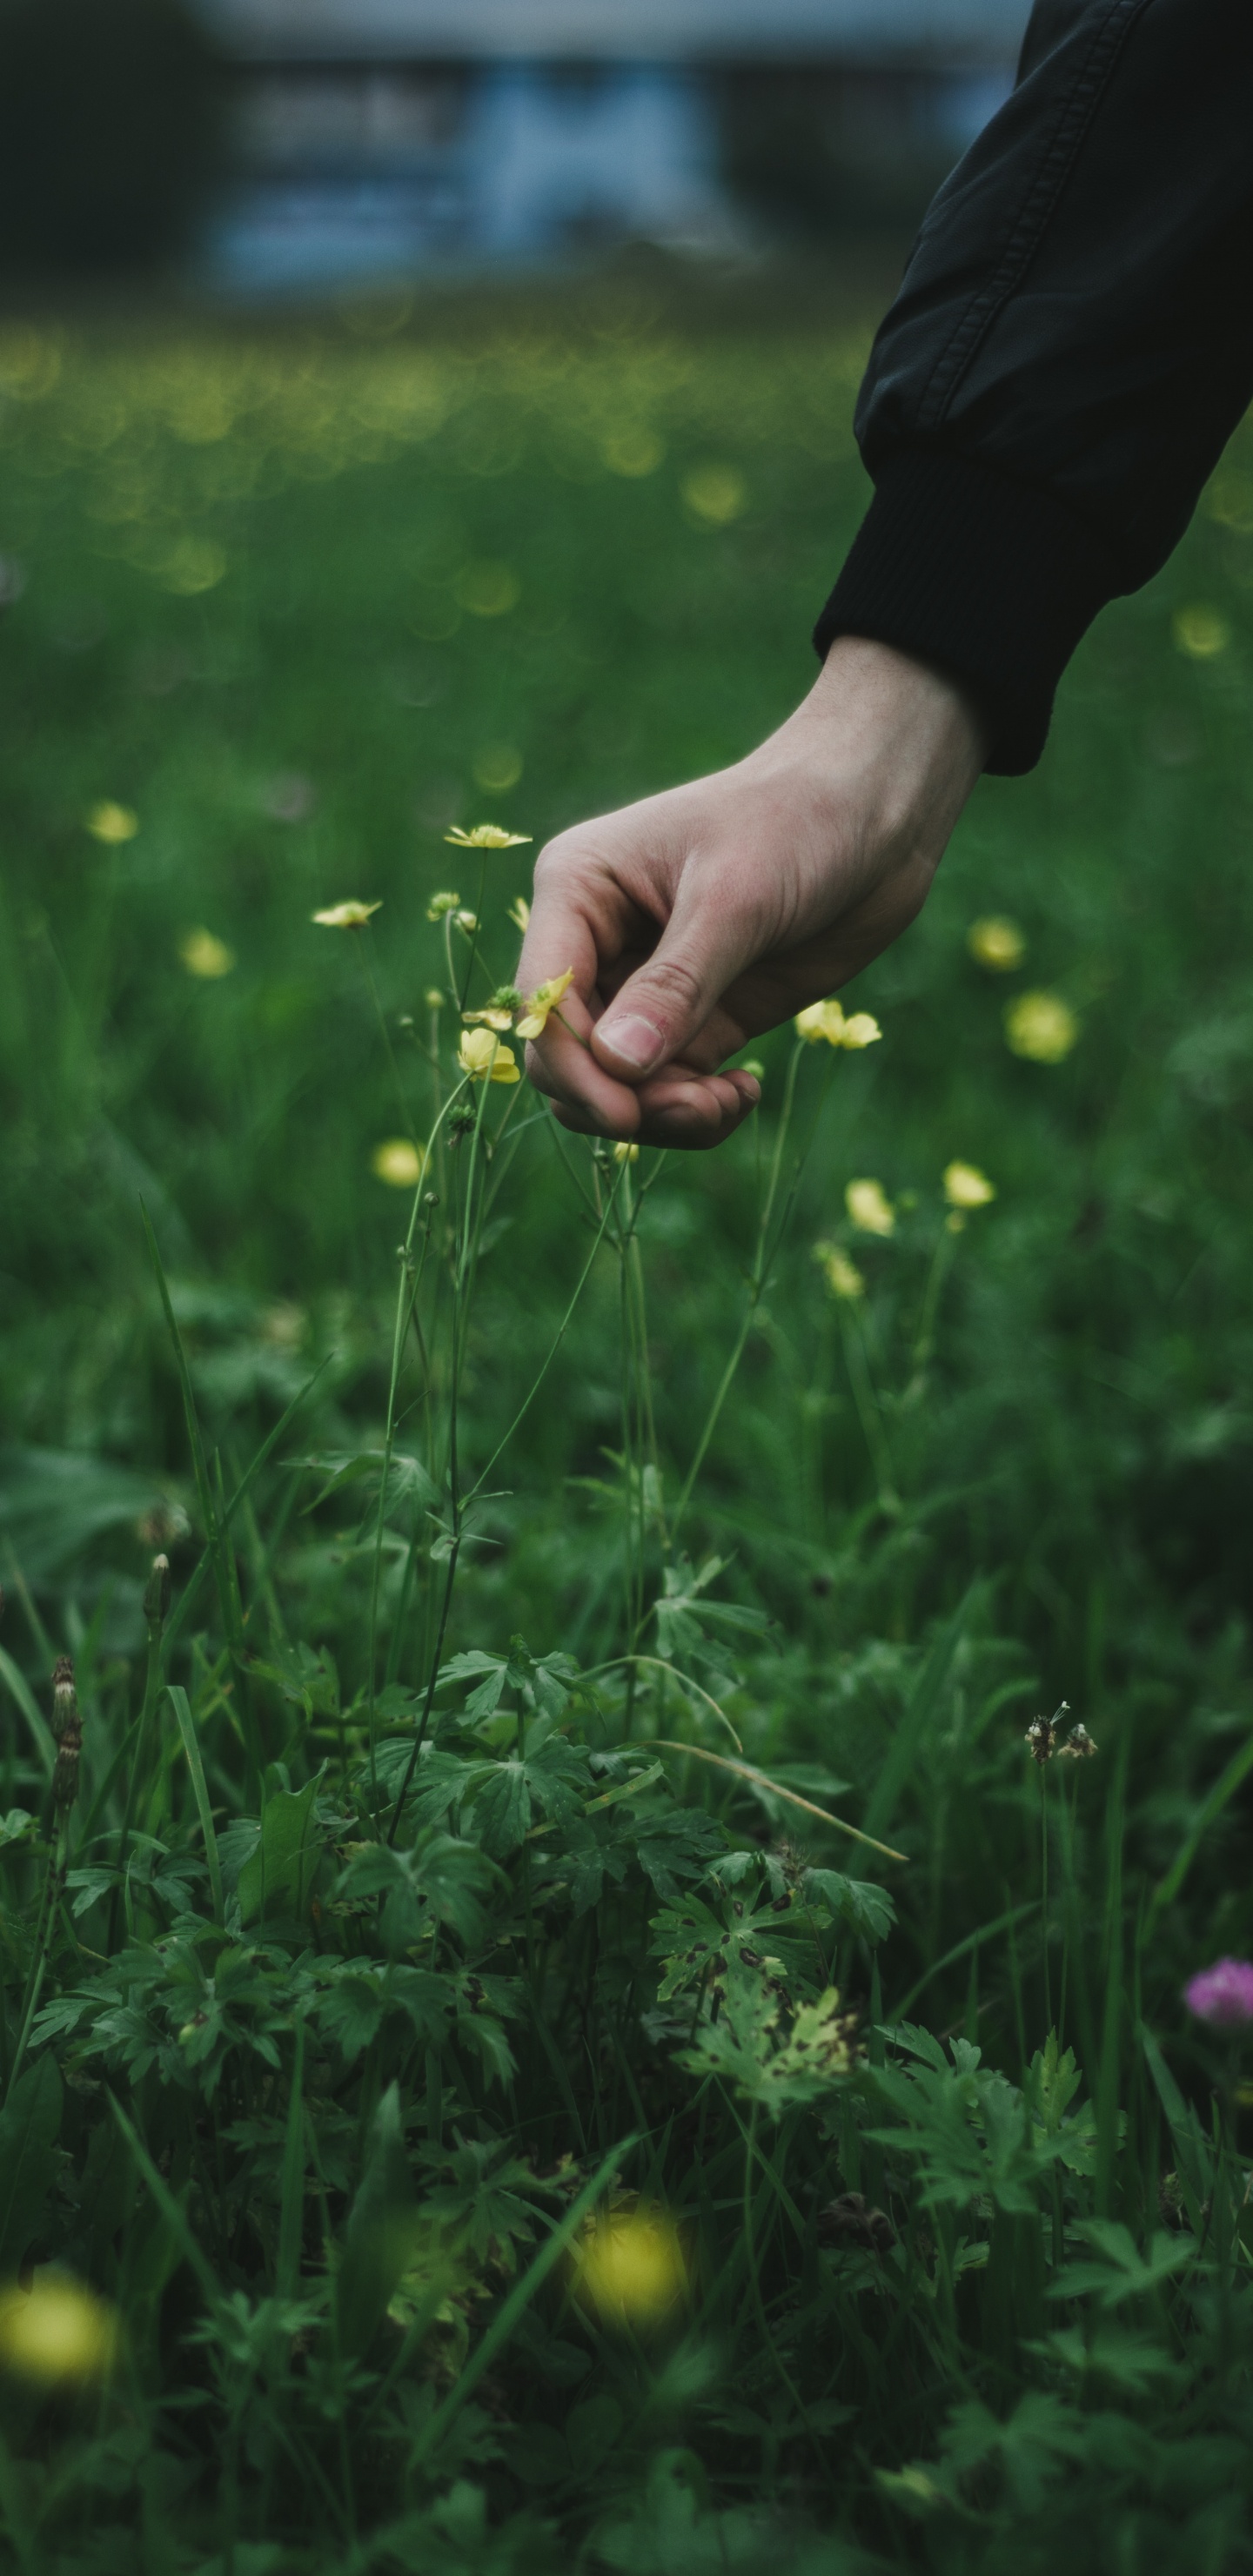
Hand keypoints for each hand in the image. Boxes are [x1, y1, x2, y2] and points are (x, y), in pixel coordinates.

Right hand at [516, 636, 987, 1147]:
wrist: (877, 814)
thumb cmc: (796, 823)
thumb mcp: (733, 901)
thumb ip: (675, 987)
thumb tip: (616, 1066)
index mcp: (578, 891)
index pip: (542, 1000)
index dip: (573, 1068)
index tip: (630, 1114)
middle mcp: (597, 943)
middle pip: (567, 1059)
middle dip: (621, 1101)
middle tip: (699, 1106)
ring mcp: (646, 986)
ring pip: (615, 1088)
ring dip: (665, 1115)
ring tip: (729, 1102)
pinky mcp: (698, 1017)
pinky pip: (668, 1091)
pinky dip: (697, 1111)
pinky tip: (744, 1093)